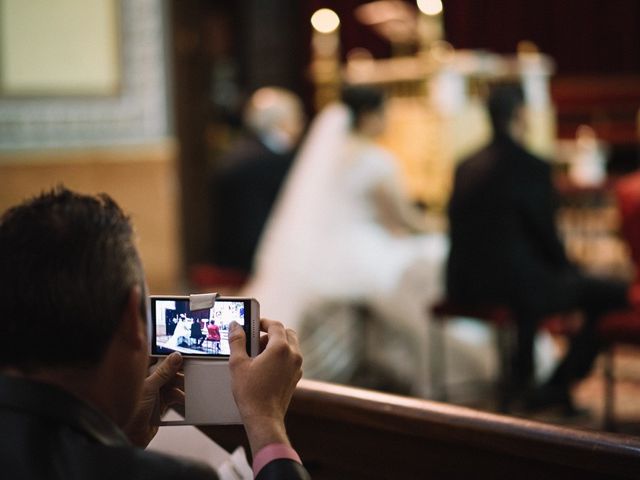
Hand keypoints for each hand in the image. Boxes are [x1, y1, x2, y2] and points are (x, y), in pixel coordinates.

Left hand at [123, 352, 184, 447]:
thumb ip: (163, 372)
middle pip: (167, 373)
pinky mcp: (159, 405)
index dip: (170, 356)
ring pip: (171, 385)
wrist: (130, 437)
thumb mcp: (149, 388)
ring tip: (189, 389)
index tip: (184, 355)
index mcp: (142, 373)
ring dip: (180, 387)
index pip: (158, 359)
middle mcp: (148, 382)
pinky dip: (179, 398)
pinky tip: (184, 400)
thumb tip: (175, 357)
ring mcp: (154, 394)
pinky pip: (172, 398)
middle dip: (178, 373)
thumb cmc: (130, 412)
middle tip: (190, 372)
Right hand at [228, 319, 302, 454]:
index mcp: (280, 348)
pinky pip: (291, 358)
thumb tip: (235, 326)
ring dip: (277, 344)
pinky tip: (265, 367)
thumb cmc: (251, 393)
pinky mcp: (296, 377)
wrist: (264, 418)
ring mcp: (297, 367)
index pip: (275, 325)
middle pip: (286, 333)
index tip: (253, 324)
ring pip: (291, 345)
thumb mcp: (238, 364)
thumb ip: (237, 341)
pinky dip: (281, 356)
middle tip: (255, 340)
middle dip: (272, 332)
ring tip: (258, 355)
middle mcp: (293, 355)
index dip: (263, 321)